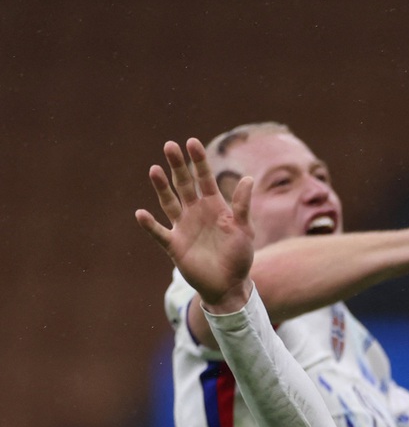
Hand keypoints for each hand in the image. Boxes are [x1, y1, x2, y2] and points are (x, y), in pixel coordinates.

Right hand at [135, 138, 255, 312]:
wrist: (230, 284)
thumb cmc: (239, 256)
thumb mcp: (244, 229)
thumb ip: (243, 205)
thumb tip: (249, 179)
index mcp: (214, 206)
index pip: (204, 178)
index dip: (198, 161)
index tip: (191, 142)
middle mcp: (196, 212)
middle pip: (184, 184)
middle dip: (177, 166)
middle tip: (169, 146)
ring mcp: (183, 227)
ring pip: (169, 202)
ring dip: (161, 187)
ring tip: (154, 170)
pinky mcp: (174, 245)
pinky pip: (159, 232)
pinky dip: (150, 225)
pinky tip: (141, 214)